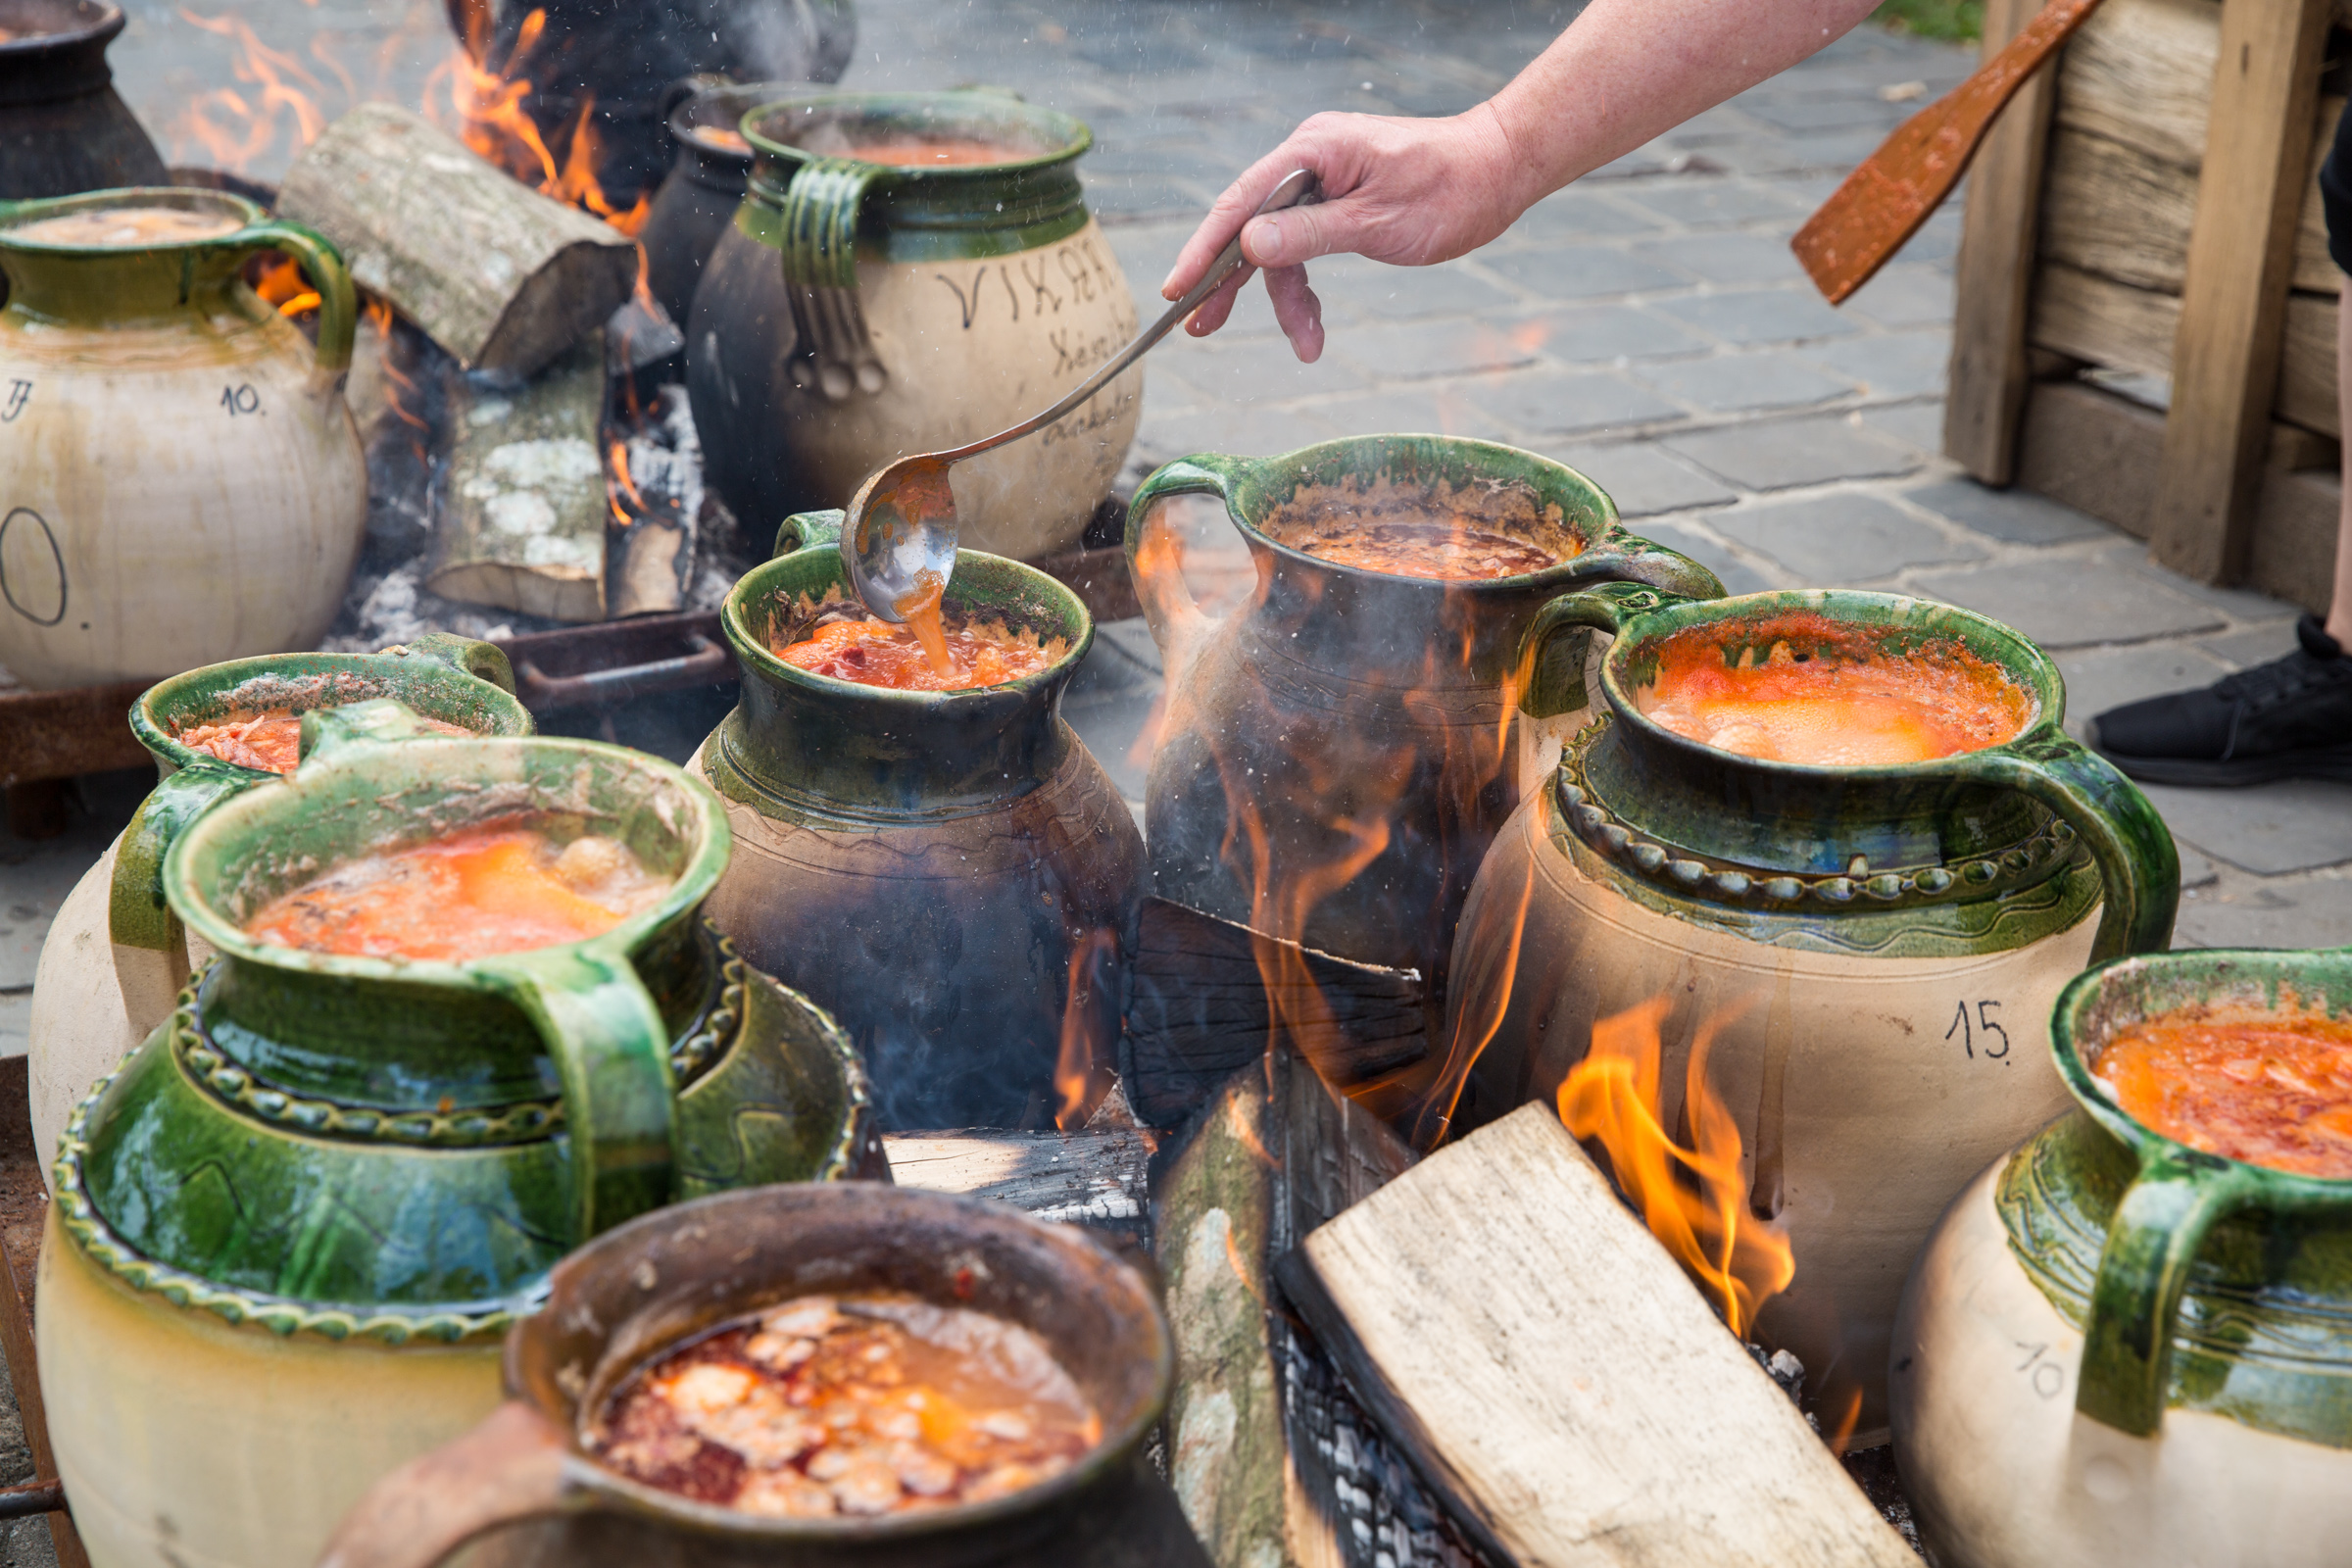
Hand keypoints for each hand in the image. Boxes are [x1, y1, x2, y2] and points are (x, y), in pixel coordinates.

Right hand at [1160, 105, 1525, 362]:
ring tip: (1306, 345)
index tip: (1178, 289)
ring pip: (1280, 247)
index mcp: (1313, 150)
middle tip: (1200, 328)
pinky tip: (1313, 327)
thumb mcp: (1378, 222)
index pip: (1242, 202)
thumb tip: (1247, 245)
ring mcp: (1323, 179)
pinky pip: (1305, 247)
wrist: (1499, 169)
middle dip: (1229, 282)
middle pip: (1250, 226)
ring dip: (1287, 299)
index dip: (1205, 248)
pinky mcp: (1337, 200)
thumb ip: (1310, 235)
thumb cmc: (1449, 189)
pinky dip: (1307, 287)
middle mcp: (1310, 159)